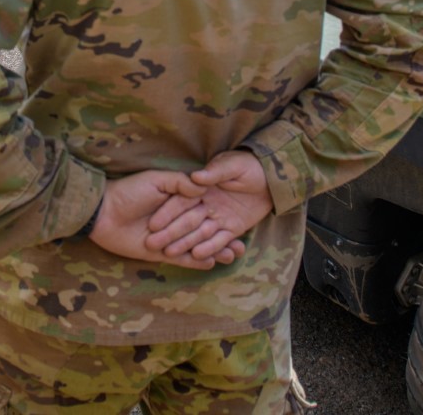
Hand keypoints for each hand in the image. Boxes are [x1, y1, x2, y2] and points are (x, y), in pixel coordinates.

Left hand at [89, 171, 244, 269]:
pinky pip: (183, 260)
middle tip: (242, 245)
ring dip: (215, 251)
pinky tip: (212, 263)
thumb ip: (179, 183)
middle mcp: (176, 220)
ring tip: (233, 255)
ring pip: (197, 246)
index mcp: (177, 201)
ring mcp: (170, 238)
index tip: (240, 217)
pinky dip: (197, 262)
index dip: (221, 214)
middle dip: (223, 237)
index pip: (204, 209)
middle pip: (205, 230)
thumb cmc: (128, 191)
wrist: (104, 213)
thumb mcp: (156, 180)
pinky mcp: (161, 253)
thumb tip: (202, 184)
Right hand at [145, 151, 271, 262]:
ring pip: (200, 233)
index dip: (167, 211)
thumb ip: (215, 172)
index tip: (153, 223)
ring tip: (170, 254)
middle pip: (186, 220)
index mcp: (203, 188)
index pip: (180, 201)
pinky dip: (211, 248)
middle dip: (170, 232)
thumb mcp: (232, 165)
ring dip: (185, 244)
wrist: (271, 178)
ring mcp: (218, 218)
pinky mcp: (231, 228)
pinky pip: (219, 240)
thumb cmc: (248, 166)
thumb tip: (196, 176)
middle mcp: (207, 205)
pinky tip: (199, 257)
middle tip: (152, 244)